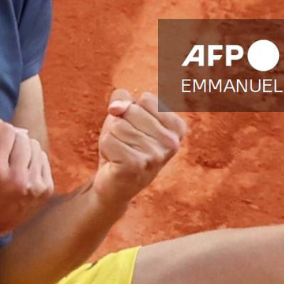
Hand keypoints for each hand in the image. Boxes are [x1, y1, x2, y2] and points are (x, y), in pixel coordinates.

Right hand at [0, 118, 53, 235]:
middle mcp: (16, 178)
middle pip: (21, 136)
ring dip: (23, 151)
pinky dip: (32, 162)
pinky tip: (21, 174)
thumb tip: (6, 123)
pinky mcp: (46, 190)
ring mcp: (34, 186)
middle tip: (1, 158)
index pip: (5, 129)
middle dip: (10, 142)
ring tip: (11, 166)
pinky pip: (43, 158)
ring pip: (34, 145)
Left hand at [92, 90, 188, 206]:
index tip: (137, 129)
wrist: (115, 184)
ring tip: (121, 153)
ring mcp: (155, 155)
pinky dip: (106, 148)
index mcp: (177, 128)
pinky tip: (115, 162)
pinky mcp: (136, 165)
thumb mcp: (126, 115)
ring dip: (112, 138)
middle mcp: (171, 143)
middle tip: (127, 144)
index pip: (146, 99)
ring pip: (118, 126)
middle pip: (131, 111)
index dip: (133, 110)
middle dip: (121, 124)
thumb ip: (123, 99)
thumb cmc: (124, 145)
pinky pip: (108, 140)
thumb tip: (116, 108)